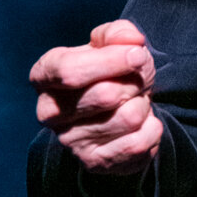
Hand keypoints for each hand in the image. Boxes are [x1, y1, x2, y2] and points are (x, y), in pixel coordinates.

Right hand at [30, 19, 162, 175]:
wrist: (117, 112)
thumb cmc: (109, 72)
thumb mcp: (109, 43)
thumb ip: (118, 34)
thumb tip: (132, 41)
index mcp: (44, 75)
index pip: (70, 70)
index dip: (111, 61)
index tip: (139, 54)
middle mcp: (49, 112)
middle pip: (105, 95)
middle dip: (134, 83)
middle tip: (138, 81)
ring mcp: (70, 141)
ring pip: (127, 119)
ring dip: (144, 105)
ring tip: (136, 101)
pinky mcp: (94, 162)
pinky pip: (138, 144)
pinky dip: (152, 129)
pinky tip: (143, 123)